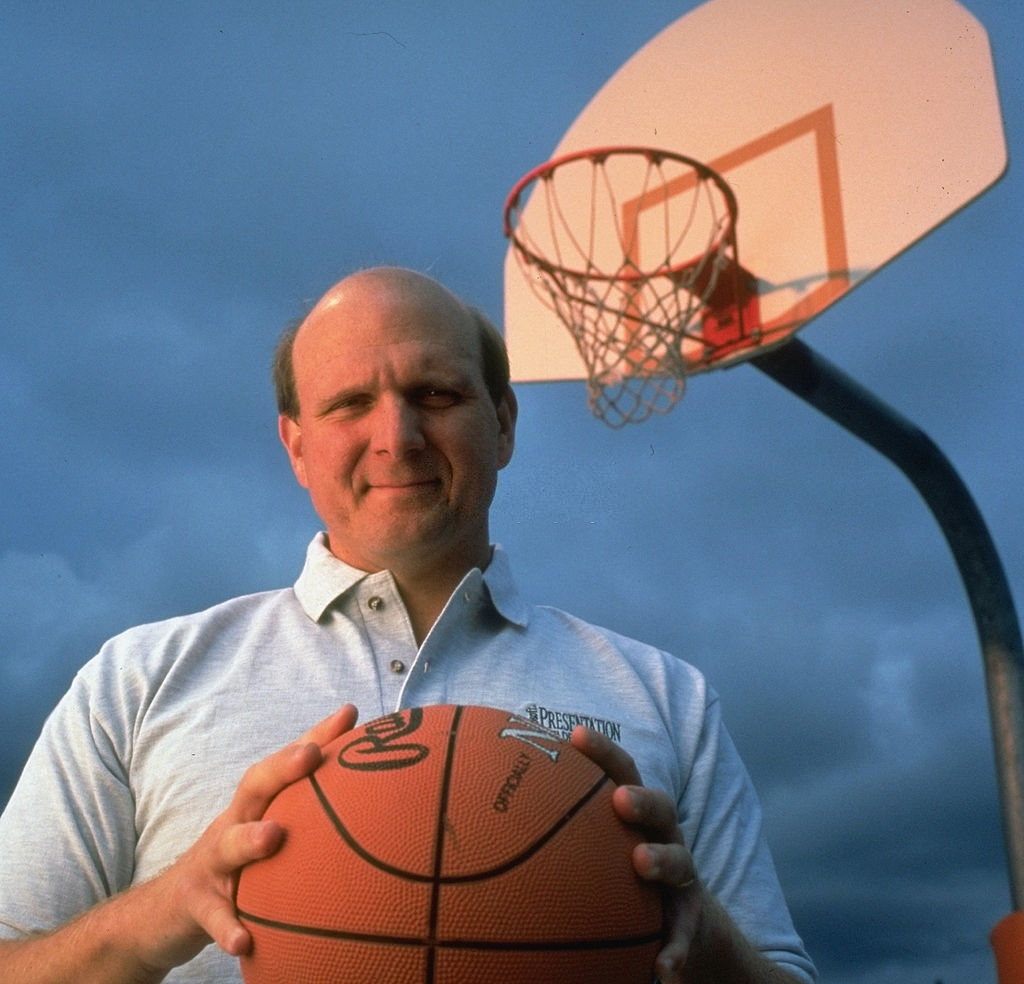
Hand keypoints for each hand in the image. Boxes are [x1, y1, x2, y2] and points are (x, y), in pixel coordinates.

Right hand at [140, 704, 358, 971]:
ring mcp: (212, 863)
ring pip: (228, 845)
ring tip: (274, 835)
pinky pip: (212, 916)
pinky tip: (244, 940)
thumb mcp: (268, 835)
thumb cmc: (237, 865)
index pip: (288, 762)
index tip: (349, 714)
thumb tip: (377, 810)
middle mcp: (235, 822)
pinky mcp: (195, 904)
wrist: (165, 911)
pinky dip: (227, 926)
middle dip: (283, 767)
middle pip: (255, 786)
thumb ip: (311, 820)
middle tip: (311, 755)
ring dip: (250, 838)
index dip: (318, 735)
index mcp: (259, 805)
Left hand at [571, 726, 702, 983]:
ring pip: (679, 862)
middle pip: (660, 807)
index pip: (621, 772)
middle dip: (642, 799)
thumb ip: (558, 831)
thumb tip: (485, 827)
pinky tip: (664, 968)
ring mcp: (681, 877)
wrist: (684, 925)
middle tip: (621, 799)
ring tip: (643, 863)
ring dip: (663, 860)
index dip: (602, 751)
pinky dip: (676, 949)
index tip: (574, 734)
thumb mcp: (600, 849)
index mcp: (636, 815)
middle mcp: (662, 836)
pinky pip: (685, 934)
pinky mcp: (691, 919)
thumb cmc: (624, 874)